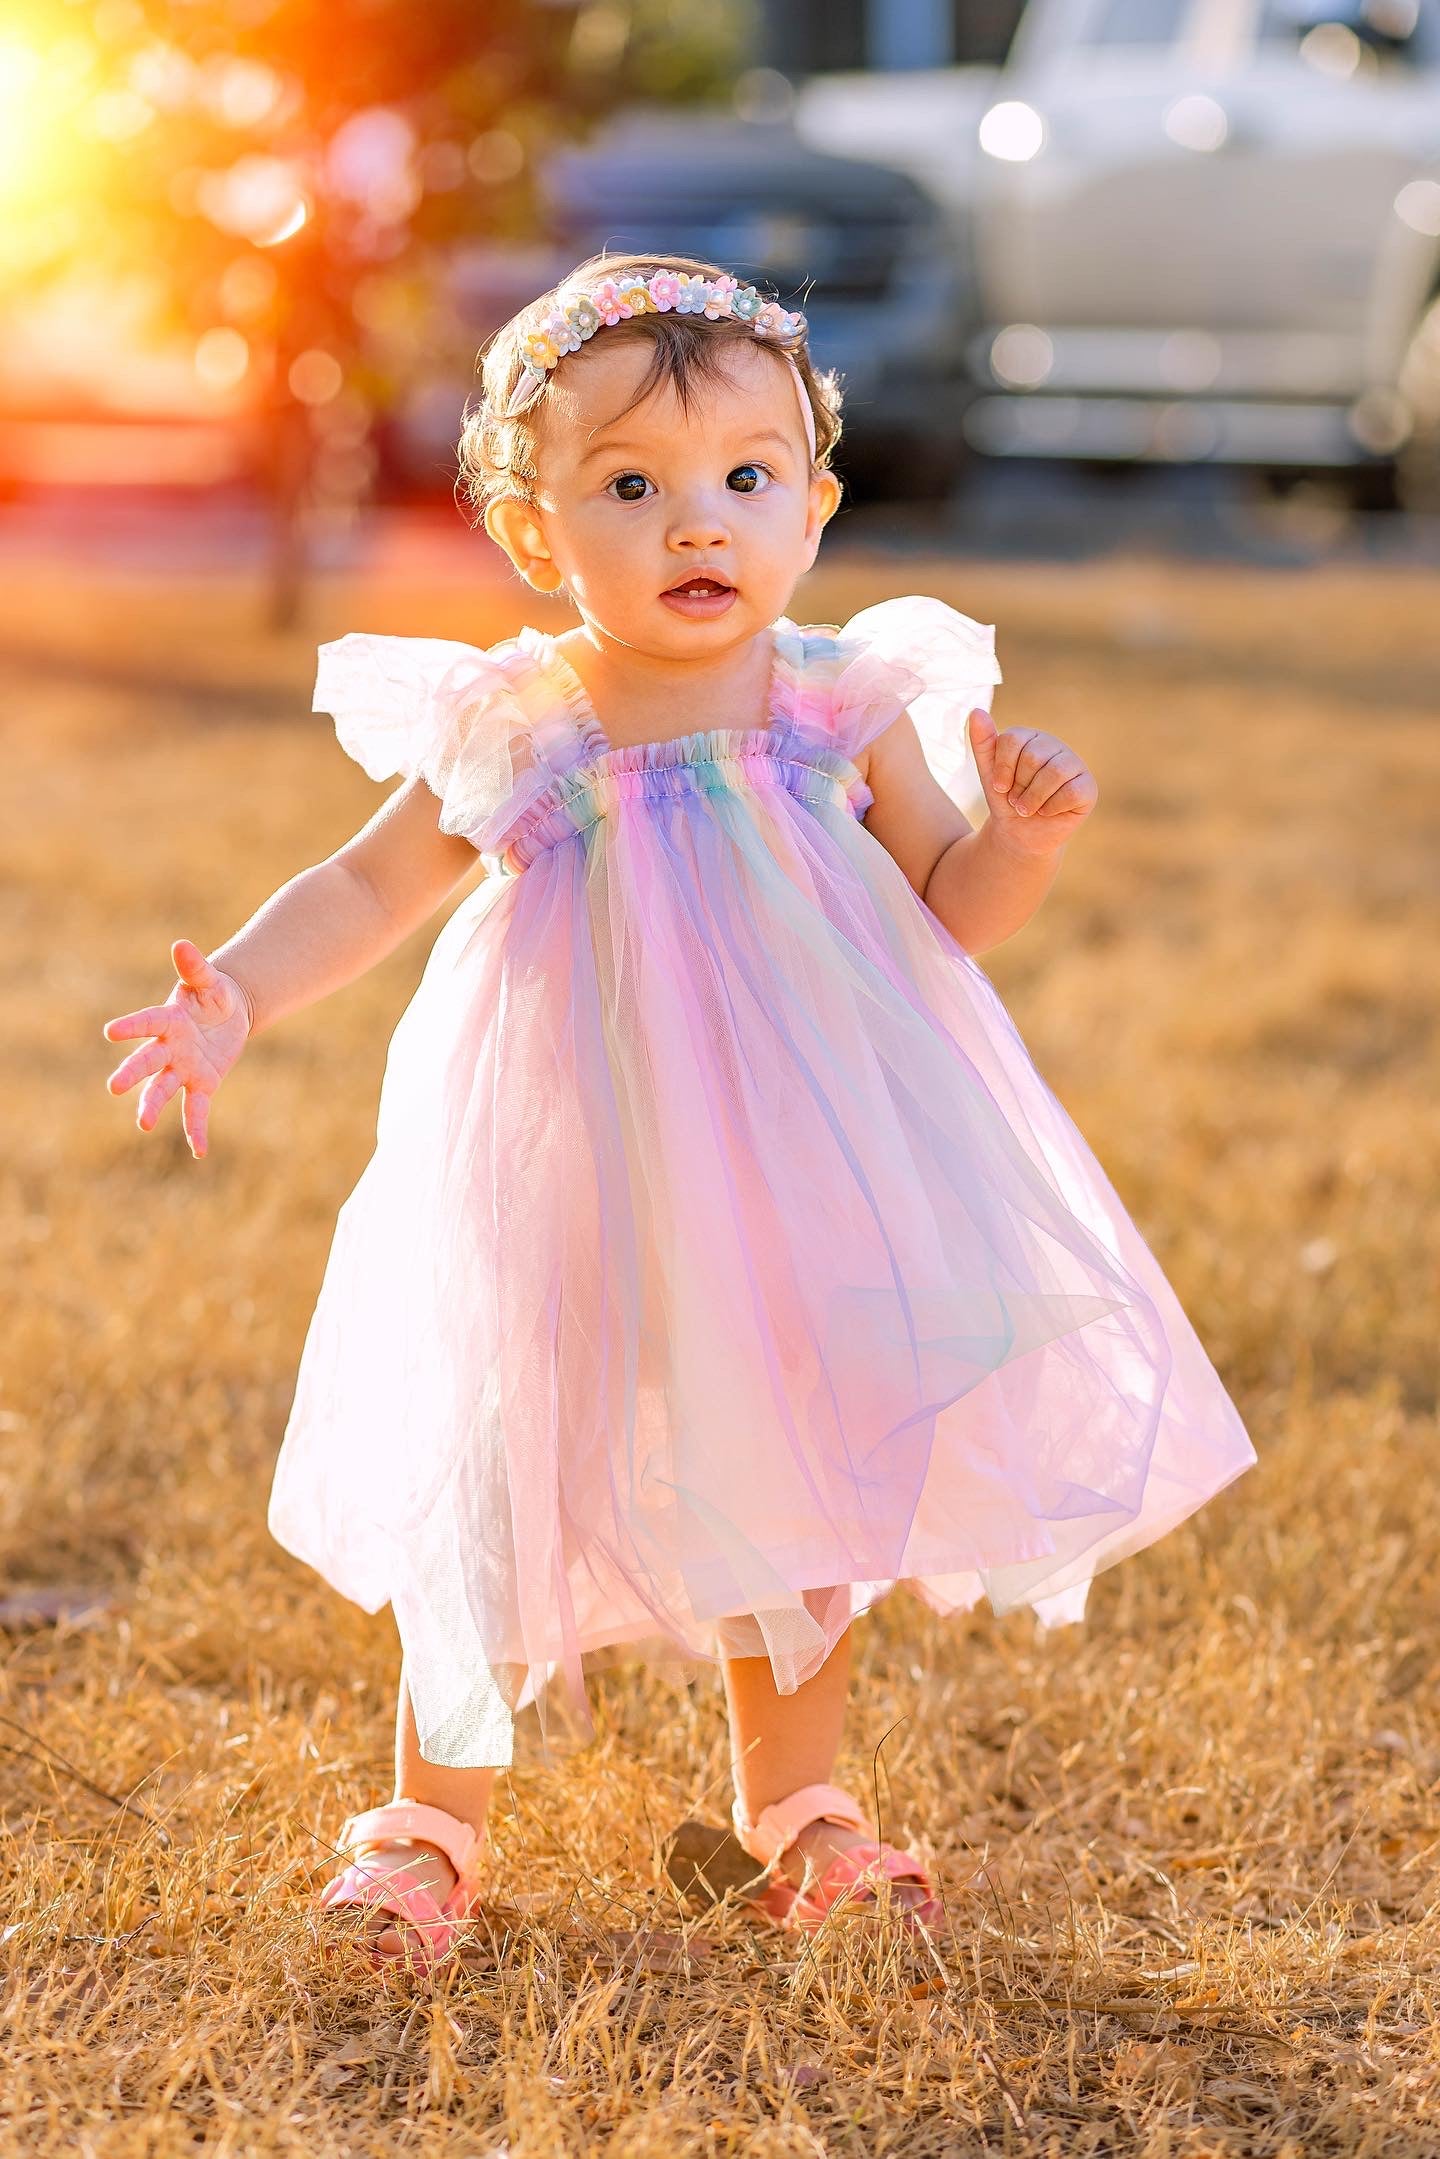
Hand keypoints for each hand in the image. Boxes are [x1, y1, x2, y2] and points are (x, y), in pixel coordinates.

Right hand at [102, 939, 251, 1158]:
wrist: (229, 1011)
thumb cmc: (212, 992)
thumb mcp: (208, 979)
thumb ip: (195, 967)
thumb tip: (182, 945)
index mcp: (168, 1019)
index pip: (146, 1022)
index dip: (130, 1027)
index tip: (110, 1032)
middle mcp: (169, 1047)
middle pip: (147, 1062)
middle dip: (132, 1073)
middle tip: (114, 1087)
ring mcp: (183, 1067)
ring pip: (163, 1089)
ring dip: (152, 1106)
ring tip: (144, 1126)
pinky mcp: (202, 1083)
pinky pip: (197, 1110)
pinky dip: (196, 1130)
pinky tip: (199, 1151)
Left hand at [968, 709, 1097, 854]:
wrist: (1020, 835)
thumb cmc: (1006, 800)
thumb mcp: (989, 773)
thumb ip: (983, 744)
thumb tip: (976, 712)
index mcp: (1031, 737)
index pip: (1014, 739)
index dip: (1003, 768)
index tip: (999, 787)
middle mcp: (1055, 746)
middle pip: (1033, 757)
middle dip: (1019, 786)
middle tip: (1017, 800)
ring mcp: (1075, 765)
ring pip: (1055, 773)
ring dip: (1033, 798)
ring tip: (1026, 809)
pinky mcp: (1088, 787)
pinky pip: (1071, 792)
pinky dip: (1052, 807)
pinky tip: (1047, 812)